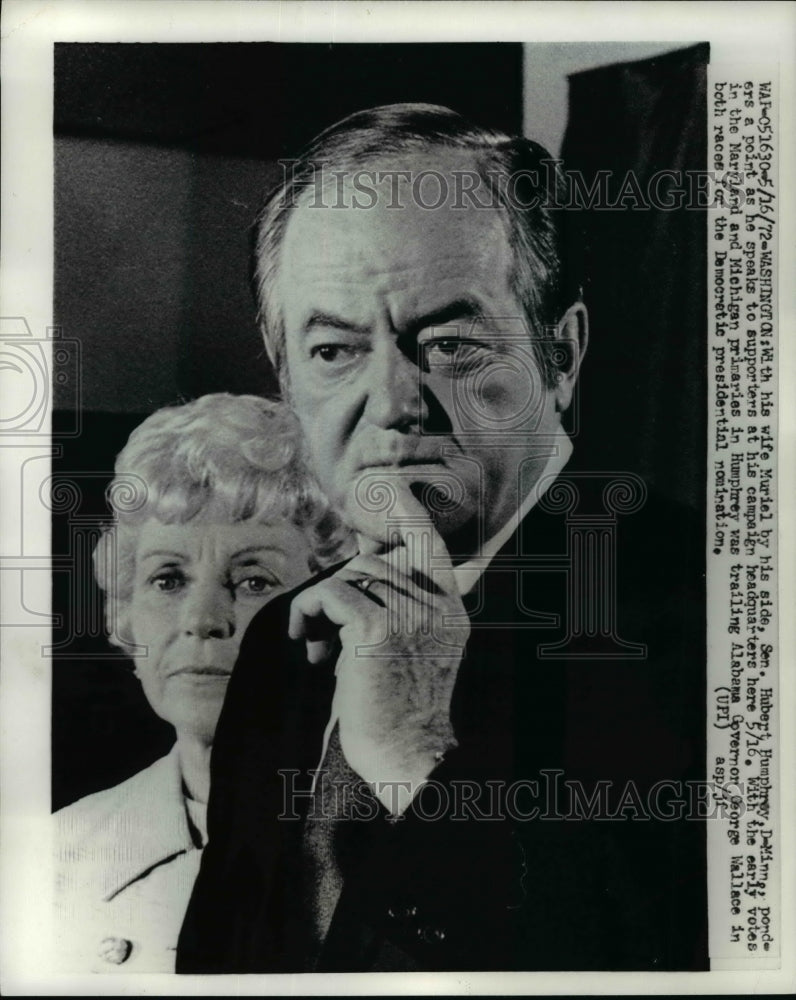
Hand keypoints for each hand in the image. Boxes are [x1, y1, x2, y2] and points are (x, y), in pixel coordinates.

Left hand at [289, 485, 469, 812]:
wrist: (401, 757)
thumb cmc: (395, 710)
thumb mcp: (408, 651)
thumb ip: (397, 606)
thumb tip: (360, 561)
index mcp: (450, 610)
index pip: (429, 542)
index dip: (404, 509)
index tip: (381, 482)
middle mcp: (437, 606)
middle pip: (373, 561)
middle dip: (338, 589)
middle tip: (317, 634)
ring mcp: (412, 615)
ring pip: (349, 575)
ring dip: (319, 607)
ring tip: (313, 647)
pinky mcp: (378, 628)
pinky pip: (330, 594)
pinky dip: (306, 612)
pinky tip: (303, 643)